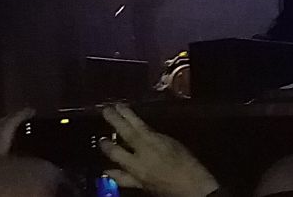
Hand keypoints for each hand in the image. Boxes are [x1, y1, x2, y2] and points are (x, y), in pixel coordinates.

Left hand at [99, 104, 218, 196]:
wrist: (189, 187)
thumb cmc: (186, 162)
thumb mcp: (173, 143)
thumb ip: (156, 137)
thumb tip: (145, 132)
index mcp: (152, 142)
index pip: (135, 125)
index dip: (125, 114)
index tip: (117, 105)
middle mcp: (140, 155)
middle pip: (124, 136)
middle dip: (114, 123)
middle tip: (106, 113)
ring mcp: (136, 170)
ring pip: (117, 157)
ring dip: (108, 147)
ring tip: (103, 141)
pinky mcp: (136, 183)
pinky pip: (120, 178)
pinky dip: (113, 173)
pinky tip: (107, 170)